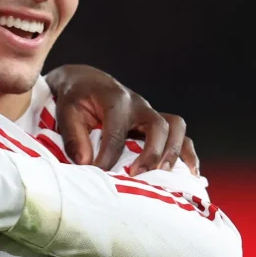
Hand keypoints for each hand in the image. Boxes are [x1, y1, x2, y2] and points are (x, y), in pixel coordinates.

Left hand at [44, 64, 197, 174]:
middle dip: (152, 153)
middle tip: (138, 175)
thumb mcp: (66, 111)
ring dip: (174, 152)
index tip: (99, 174)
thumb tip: (86, 163)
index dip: (109, 157)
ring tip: (166, 175)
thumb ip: (74, 136)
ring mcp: (150, 112)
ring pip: (176, 127)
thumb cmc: (75, 96)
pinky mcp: (155, 121)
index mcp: (115, 99)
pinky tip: (190, 173)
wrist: (85, 81)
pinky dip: (187, 153)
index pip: (116, 133)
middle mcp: (138, 104)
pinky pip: (180, 135)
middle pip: (158, 126)